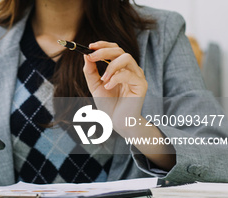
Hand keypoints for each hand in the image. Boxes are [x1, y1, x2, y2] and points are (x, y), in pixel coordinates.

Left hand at [83, 41, 174, 168]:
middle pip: (120, 50)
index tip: (90, 46)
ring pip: (127, 58)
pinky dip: (116, 78)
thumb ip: (90, 71)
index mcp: (120, 67)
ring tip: (103, 79)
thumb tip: (85, 55)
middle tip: (91, 57)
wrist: (117, 122)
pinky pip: (128, 75)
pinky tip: (108, 87)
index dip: (103, 44)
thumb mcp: (95, 86)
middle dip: (103, 51)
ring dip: (111, 65)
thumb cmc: (108, 104)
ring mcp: (137, 76)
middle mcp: (130, 69)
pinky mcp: (141, 85)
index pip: (115, 48)